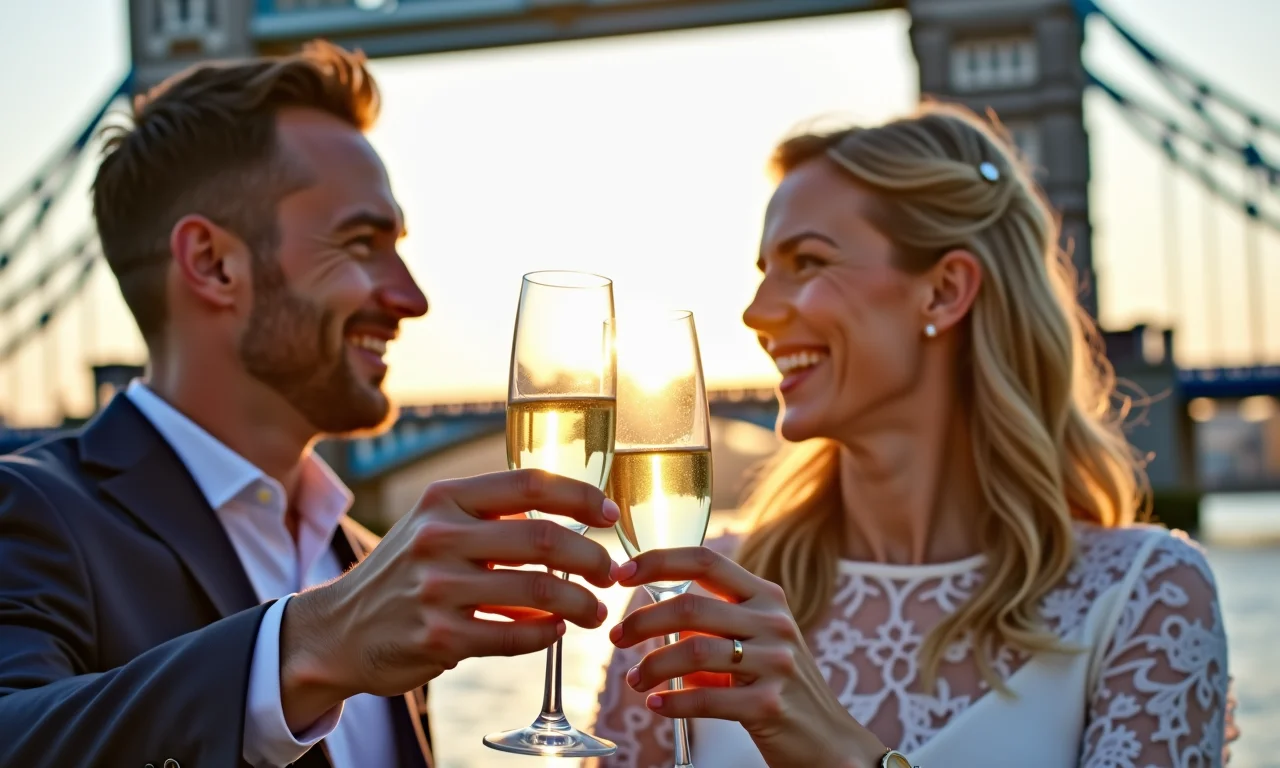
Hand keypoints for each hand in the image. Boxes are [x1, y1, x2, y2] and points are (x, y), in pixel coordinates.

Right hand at [280, 469, 621, 729]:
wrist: (338, 629)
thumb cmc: (405, 571)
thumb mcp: (436, 524)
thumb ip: (493, 515)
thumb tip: (571, 516)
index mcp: (445, 499)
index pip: (529, 484)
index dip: (581, 497)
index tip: (610, 515)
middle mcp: (439, 537)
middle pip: (545, 539)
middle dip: (592, 558)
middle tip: (609, 573)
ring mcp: (437, 589)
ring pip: (539, 592)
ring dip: (581, 603)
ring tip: (594, 610)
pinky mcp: (439, 638)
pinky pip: (516, 636)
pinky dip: (547, 635)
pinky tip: (555, 631)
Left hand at [609, 547, 885, 767]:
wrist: (829, 742)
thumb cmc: (781, 687)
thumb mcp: (756, 642)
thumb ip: (713, 627)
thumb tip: (653, 622)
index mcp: (767, 597)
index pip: (706, 561)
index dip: (659, 561)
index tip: (623, 572)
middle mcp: (774, 622)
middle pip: (690, 607)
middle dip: (642, 621)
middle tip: (618, 636)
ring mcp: (775, 663)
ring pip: (692, 652)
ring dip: (652, 666)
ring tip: (635, 680)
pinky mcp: (769, 705)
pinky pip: (705, 699)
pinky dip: (672, 702)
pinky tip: (656, 705)